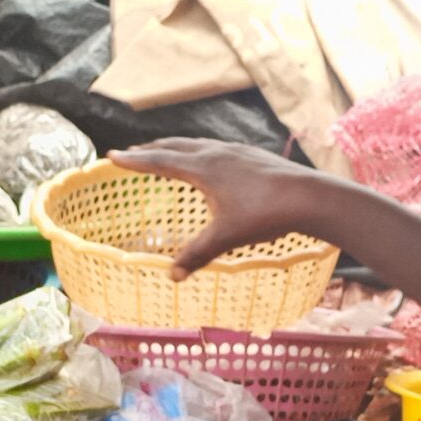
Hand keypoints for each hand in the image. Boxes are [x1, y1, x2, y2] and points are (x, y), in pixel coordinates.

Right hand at [110, 139, 329, 275]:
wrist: (309, 196)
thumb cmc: (264, 215)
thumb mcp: (226, 237)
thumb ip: (197, 255)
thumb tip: (173, 276)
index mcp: (202, 168)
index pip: (159, 161)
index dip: (134, 161)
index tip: (111, 155)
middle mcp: (216, 152)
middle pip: (176, 145)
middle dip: (152, 149)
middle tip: (133, 153)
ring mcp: (236, 151)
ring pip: (198, 143)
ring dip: (177, 147)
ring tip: (168, 153)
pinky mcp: (253, 155)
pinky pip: (217, 148)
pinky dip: (201, 151)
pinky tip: (211, 162)